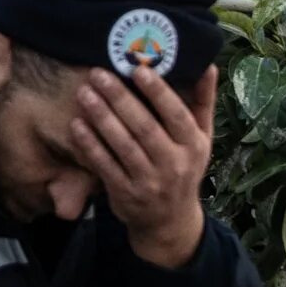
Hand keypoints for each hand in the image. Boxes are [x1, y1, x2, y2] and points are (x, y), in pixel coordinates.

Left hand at [71, 64, 217, 269]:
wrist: (169, 221)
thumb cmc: (185, 167)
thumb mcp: (201, 138)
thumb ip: (202, 102)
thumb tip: (208, 65)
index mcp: (194, 145)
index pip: (177, 114)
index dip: (158, 91)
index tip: (138, 67)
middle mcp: (174, 164)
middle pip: (145, 127)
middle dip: (120, 99)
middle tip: (98, 74)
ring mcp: (149, 182)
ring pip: (123, 145)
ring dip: (101, 118)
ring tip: (84, 93)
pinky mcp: (125, 194)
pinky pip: (105, 166)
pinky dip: (90, 145)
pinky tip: (77, 124)